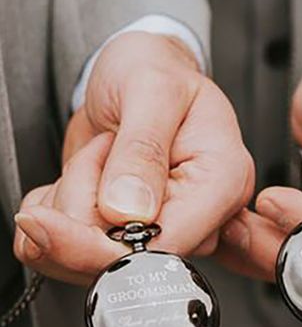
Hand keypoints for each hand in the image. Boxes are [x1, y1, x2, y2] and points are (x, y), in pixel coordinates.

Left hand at [13, 32, 254, 284]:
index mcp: (222, 181)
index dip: (108, 246)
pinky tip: (80, 172)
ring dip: (70, 201)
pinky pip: (66, 248)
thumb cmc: (156, 69)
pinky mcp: (127, 230)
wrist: (135, 69)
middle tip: (102, 146)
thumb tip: (129, 212)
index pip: (169, 245)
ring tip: (102, 150)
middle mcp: (198, 213)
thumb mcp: (151, 89)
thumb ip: (142, 148)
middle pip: (124, 257)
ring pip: (88, 257)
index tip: (55, 223)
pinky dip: (54, 211)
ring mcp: (163, 225)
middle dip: (83, 209)